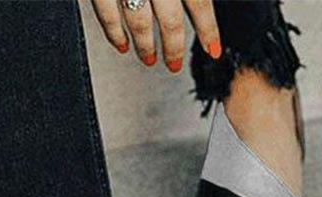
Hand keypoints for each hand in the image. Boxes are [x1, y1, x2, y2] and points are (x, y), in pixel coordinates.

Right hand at [90, 0, 221, 72]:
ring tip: (150, 60)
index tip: (214, 50)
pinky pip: (107, 14)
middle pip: (170, 20)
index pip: (199, 3)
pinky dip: (115, 34)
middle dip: (174, 47)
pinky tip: (122, 45)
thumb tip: (195, 3)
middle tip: (174, 65)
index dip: (208, 30)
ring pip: (140, 22)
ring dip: (146, 46)